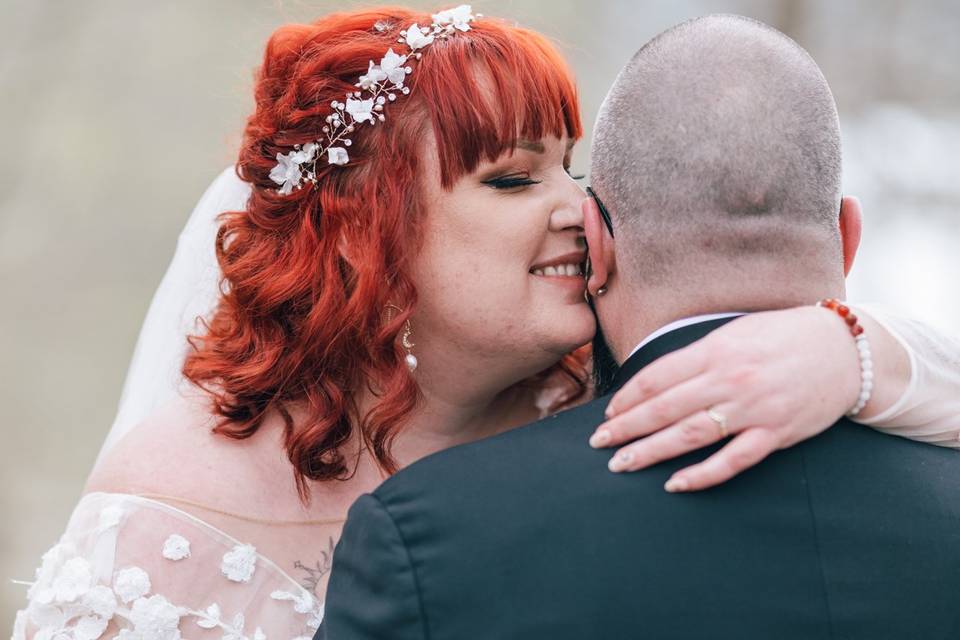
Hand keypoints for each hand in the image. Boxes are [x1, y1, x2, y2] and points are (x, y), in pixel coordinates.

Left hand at [589, 307, 861, 491]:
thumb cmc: (783, 337)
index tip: (609, 414)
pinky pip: (732, 460)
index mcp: (716, 350)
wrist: (845, 351)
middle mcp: (730, 379)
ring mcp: (753, 409)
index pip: (658, 377)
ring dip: (650, 451)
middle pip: (665, 408)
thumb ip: (697, 355)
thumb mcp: (735, 332)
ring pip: (689, 435)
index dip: (628, 398)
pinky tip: (675, 484)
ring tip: (621, 463)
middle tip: (599, 443)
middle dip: (626, 428)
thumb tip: (655, 378)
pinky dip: (702, 474)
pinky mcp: (775, 433)